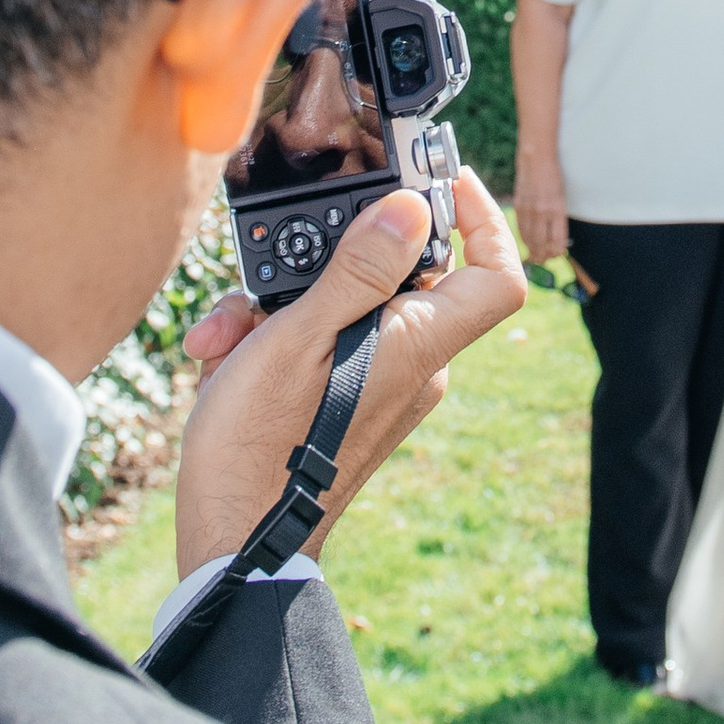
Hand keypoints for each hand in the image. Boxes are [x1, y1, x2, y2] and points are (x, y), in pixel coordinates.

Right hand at [173, 171, 525, 571]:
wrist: (235, 544)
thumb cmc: (262, 450)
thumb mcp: (298, 338)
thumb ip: (358, 270)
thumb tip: (411, 209)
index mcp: (418, 345)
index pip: (497, 275)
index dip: (483, 218)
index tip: (439, 179)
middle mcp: (413, 365)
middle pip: (398, 278)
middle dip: (326, 260)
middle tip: (270, 266)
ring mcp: (380, 385)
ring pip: (345, 308)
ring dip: (280, 307)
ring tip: (230, 334)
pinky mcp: (345, 402)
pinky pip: (323, 346)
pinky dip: (273, 341)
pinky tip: (226, 358)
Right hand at [512, 153, 570, 262]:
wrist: (536, 158)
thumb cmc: (554, 176)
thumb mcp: (562, 196)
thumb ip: (558, 217)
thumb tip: (556, 238)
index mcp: (556, 209)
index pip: (556, 239)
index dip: (556, 250)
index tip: (558, 254)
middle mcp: (541, 211)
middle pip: (541, 242)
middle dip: (544, 254)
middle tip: (546, 260)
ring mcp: (528, 209)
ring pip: (529, 237)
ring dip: (533, 249)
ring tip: (537, 257)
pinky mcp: (518, 206)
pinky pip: (521, 228)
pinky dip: (525, 238)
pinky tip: (527, 243)